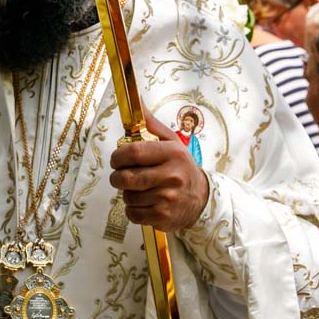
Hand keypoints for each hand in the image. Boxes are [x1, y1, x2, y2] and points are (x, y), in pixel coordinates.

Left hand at [108, 112, 210, 231]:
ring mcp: (167, 199)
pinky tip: (144, 203)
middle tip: (120, 176)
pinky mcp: (163, 217)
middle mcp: (171, 176)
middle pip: (127, 178)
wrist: (202, 199)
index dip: (117, 156)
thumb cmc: (181, 167)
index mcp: (171, 153)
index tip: (116, 159)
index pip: (134, 153)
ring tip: (139, 189)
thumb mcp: (171, 142)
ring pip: (128, 197)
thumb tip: (137, 100)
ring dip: (127, 194)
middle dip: (116, 177)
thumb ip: (150, 124)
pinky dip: (132, 210)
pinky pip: (133, 214)